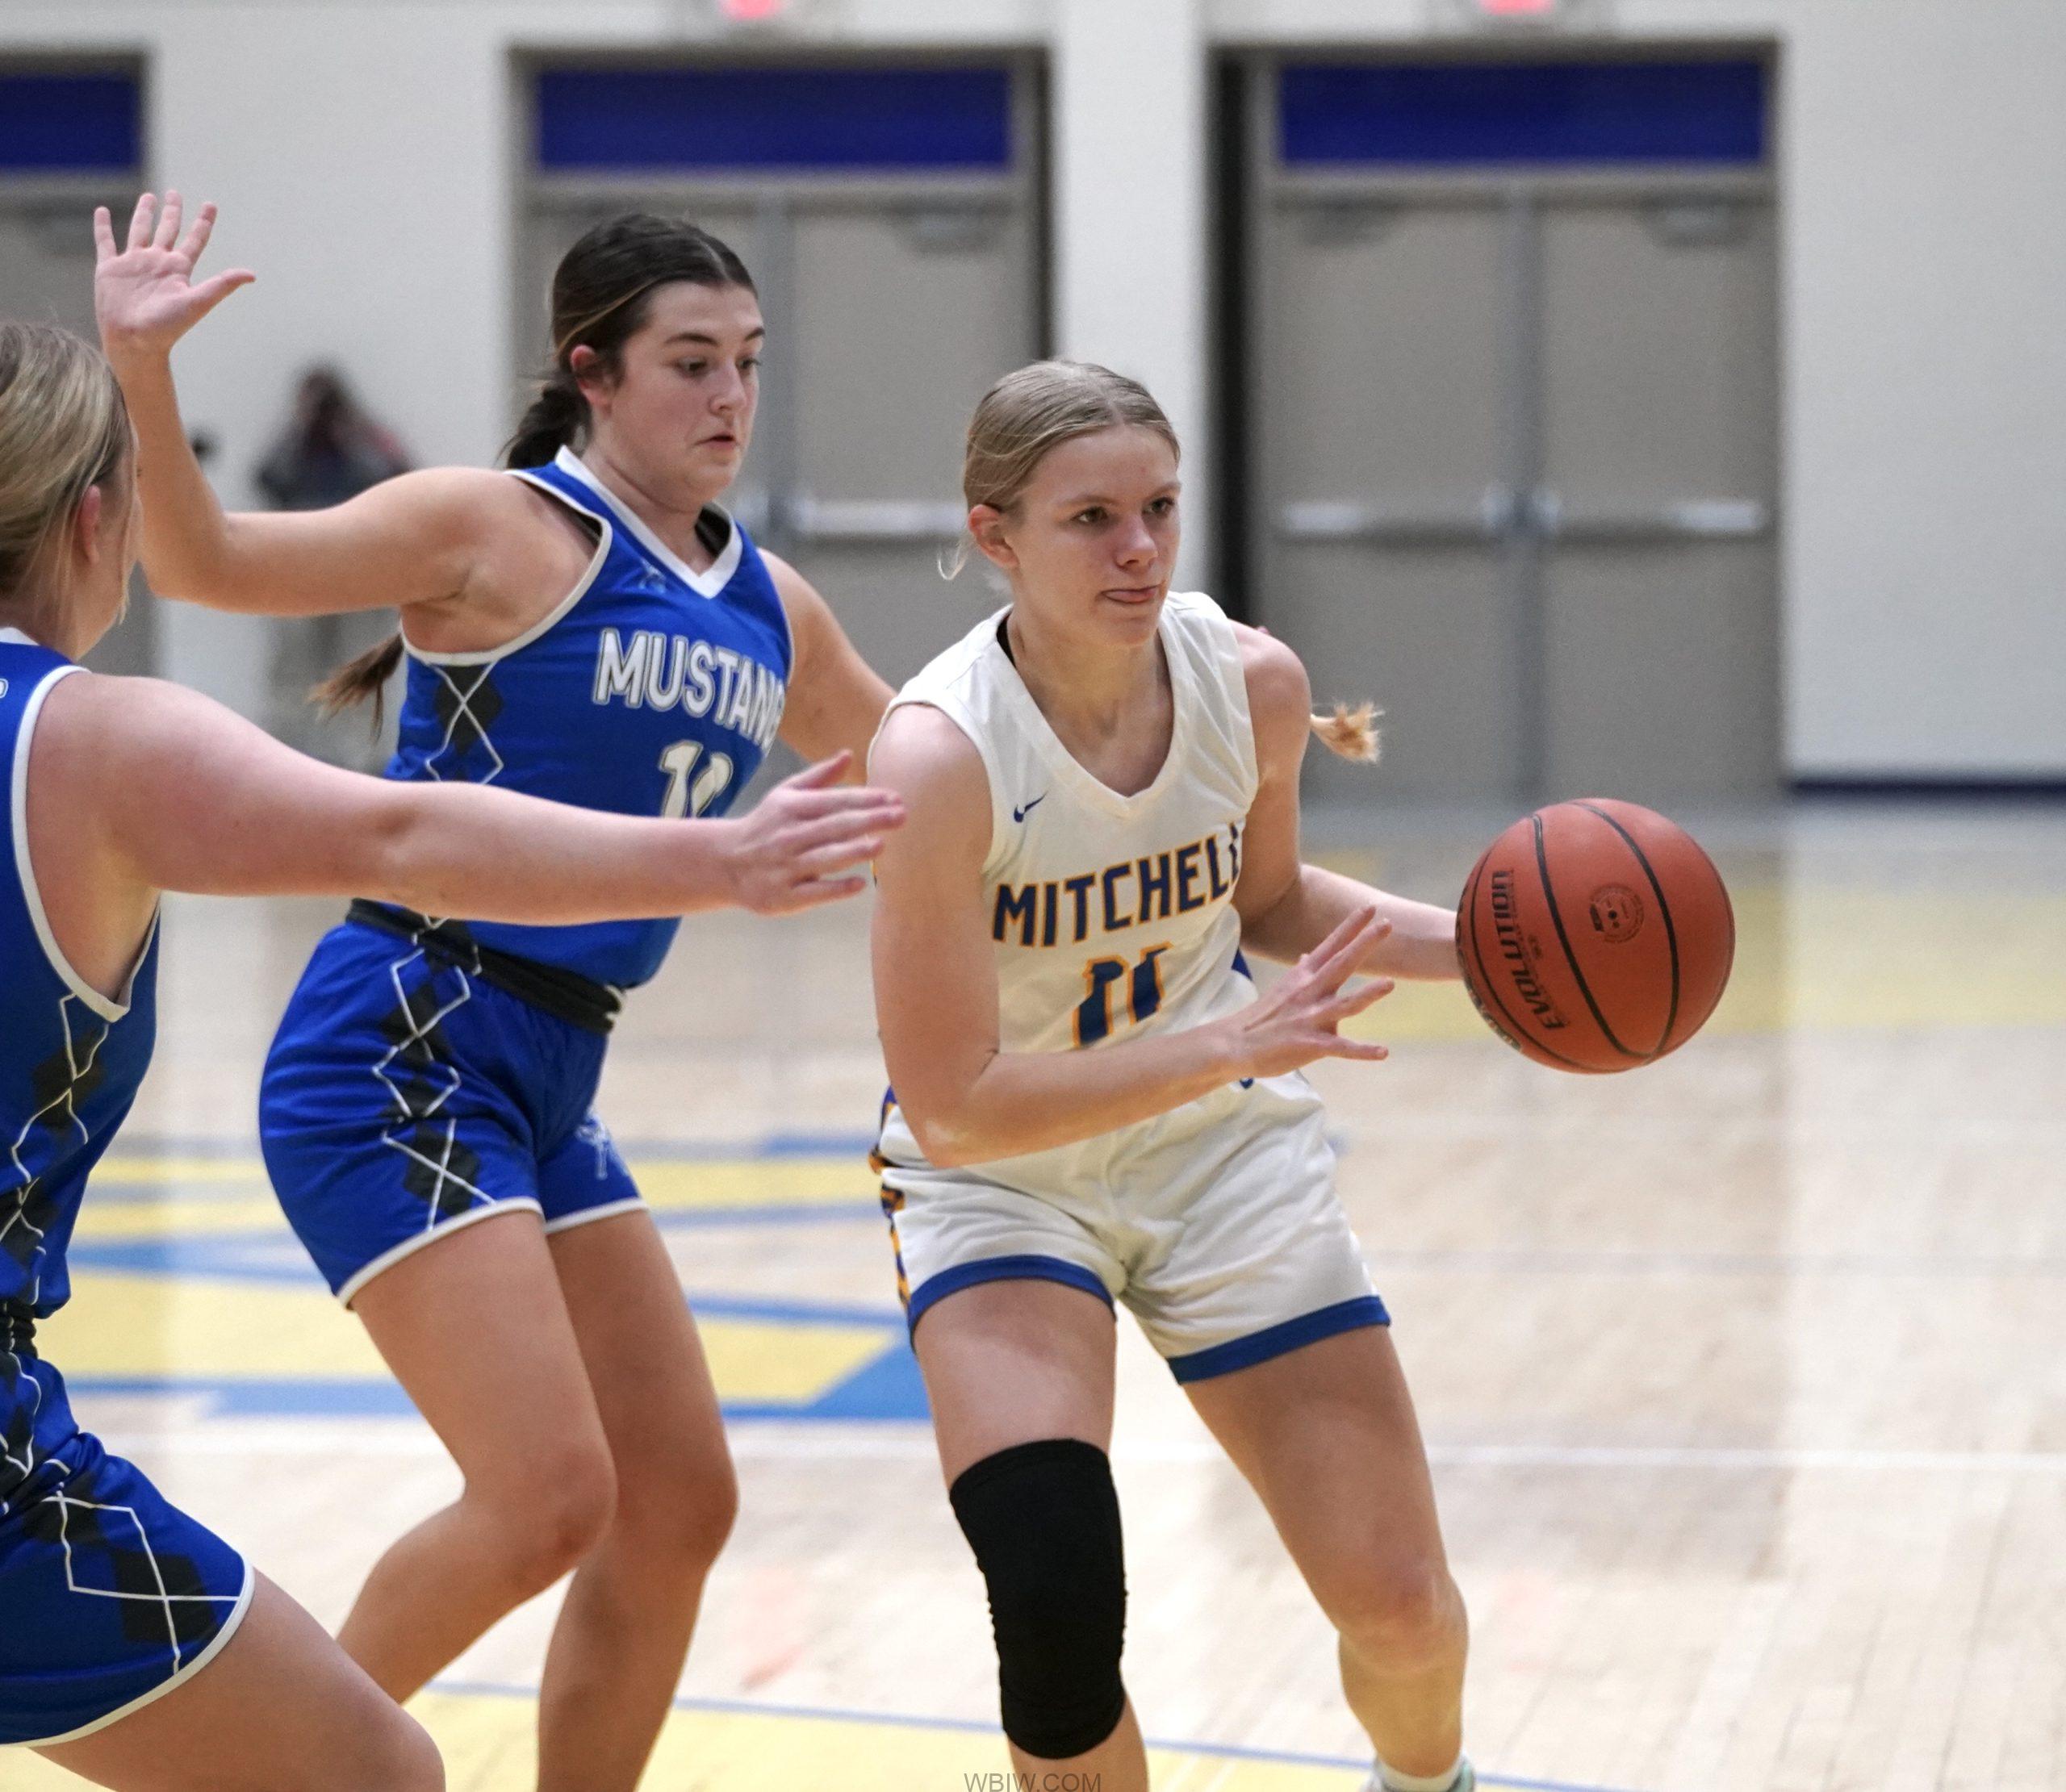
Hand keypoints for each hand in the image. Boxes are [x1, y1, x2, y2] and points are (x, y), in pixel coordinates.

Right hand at [94, 192, 253, 365]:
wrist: (134, 341)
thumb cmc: (167, 327)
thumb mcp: (197, 302)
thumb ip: (222, 285)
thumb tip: (252, 274)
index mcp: (178, 269)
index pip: (195, 240)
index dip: (203, 222)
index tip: (211, 204)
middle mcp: (157, 263)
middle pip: (168, 230)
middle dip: (173, 211)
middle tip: (175, 193)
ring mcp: (133, 264)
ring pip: (140, 230)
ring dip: (144, 214)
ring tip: (149, 197)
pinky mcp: (110, 268)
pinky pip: (105, 242)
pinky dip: (103, 226)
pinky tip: (102, 211)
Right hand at [720, 751, 906, 915]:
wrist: (724, 863)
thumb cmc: (766, 826)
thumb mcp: (785, 795)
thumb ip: (819, 777)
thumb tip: (849, 754)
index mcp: (791, 809)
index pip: (833, 802)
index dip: (865, 799)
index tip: (895, 798)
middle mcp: (789, 836)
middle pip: (833, 827)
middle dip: (868, 820)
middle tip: (901, 816)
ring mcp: (785, 867)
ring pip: (823, 858)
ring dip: (853, 851)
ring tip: (881, 844)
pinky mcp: (783, 896)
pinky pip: (812, 893)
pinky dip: (835, 888)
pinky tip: (859, 884)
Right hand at [1219, 906, 1394, 1078]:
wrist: (1234, 1044)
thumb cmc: (1262, 1017)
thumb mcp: (1283, 988)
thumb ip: (1302, 971)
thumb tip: (1309, 955)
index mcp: (1304, 977)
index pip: (1331, 945)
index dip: (1351, 926)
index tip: (1371, 907)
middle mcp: (1309, 992)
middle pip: (1341, 964)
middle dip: (1364, 944)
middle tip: (1387, 924)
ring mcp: (1310, 1019)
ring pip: (1344, 1004)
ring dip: (1367, 994)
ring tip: (1390, 983)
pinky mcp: (1309, 1045)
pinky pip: (1341, 1048)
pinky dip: (1363, 1051)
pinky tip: (1384, 1052)